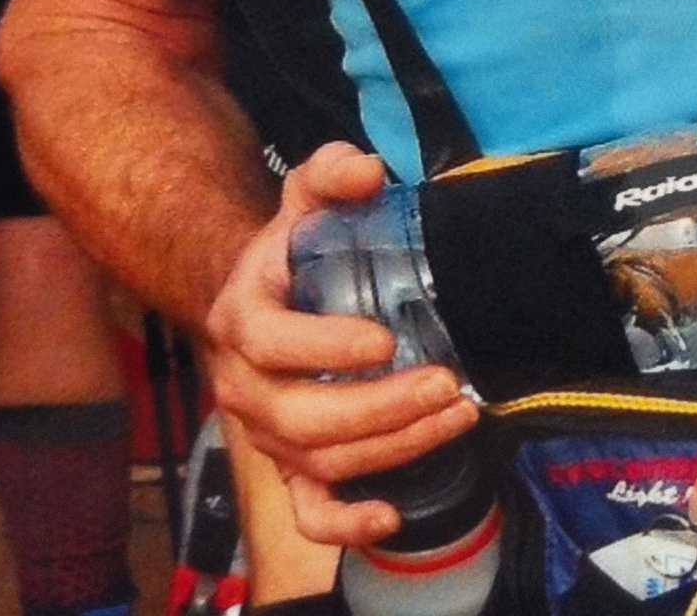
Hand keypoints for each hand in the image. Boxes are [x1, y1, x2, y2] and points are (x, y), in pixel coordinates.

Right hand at [205, 142, 479, 547]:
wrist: (264, 296)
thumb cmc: (292, 246)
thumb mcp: (305, 195)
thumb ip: (332, 171)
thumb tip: (368, 171)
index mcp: (241, 318)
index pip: (273, 343)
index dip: (325, 348)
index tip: (386, 340)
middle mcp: (244, 385)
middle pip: (302, 418)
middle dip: (380, 408)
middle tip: (446, 382)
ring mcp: (265, 435)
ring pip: (321, 462)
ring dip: (392, 447)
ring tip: (455, 413)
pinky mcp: (288, 468)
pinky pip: (309, 512)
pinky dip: (346, 524)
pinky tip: (393, 512)